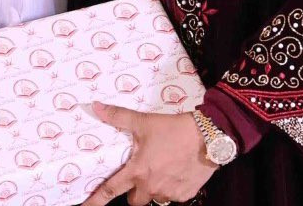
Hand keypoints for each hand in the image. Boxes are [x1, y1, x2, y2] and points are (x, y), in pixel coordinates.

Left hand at [81, 102, 217, 205]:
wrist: (207, 136)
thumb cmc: (173, 129)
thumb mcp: (144, 121)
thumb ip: (118, 116)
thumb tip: (95, 107)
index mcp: (138, 171)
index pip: (110, 190)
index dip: (95, 200)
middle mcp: (151, 187)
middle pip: (134, 199)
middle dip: (134, 189)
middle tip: (140, 172)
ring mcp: (169, 194)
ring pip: (154, 197)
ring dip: (154, 187)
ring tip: (162, 166)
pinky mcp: (185, 194)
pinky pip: (173, 196)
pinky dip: (171, 186)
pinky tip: (177, 169)